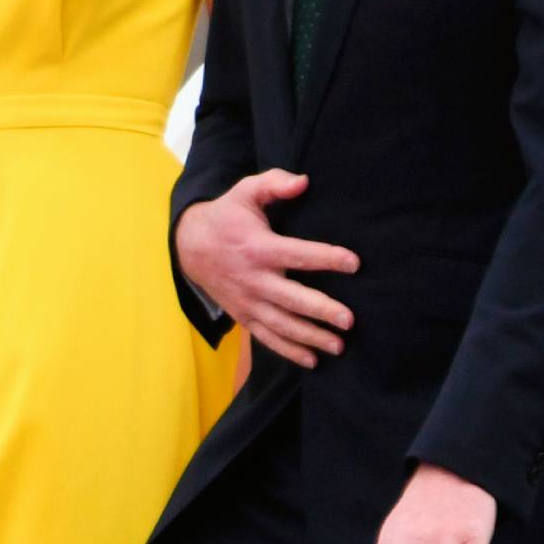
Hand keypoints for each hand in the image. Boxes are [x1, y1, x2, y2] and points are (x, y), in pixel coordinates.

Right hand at [175, 169, 359, 367]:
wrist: (190, 246)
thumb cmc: (226, 216)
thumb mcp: (245, 192)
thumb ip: (273, 184)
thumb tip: (303, 182)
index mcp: (259, 248)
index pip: (297, 255)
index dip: (326, 258)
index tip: (354, 263)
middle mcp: (254, 279)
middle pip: (292, 299)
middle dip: (321, 311)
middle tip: (349, 320)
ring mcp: (248, 301)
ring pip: (282, 324)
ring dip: (310, 337)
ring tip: (338, 345)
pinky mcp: (244, 316)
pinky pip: (267, 337)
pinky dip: (289, 351)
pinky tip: (313, 360)